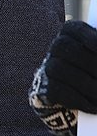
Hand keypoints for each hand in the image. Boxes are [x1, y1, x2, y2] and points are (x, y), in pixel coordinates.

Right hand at [29, 20, 96, 135]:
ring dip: (86, 84)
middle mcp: (56, 51)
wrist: (87, 105)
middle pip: (62, 46)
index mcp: (72, 38)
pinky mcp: (42, 89)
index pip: (73, 29)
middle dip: (88, 62)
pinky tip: (92, 106)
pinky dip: (76, 98)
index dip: (87, 37)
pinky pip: (55, 89)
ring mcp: (46, 69)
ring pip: (57, 68)